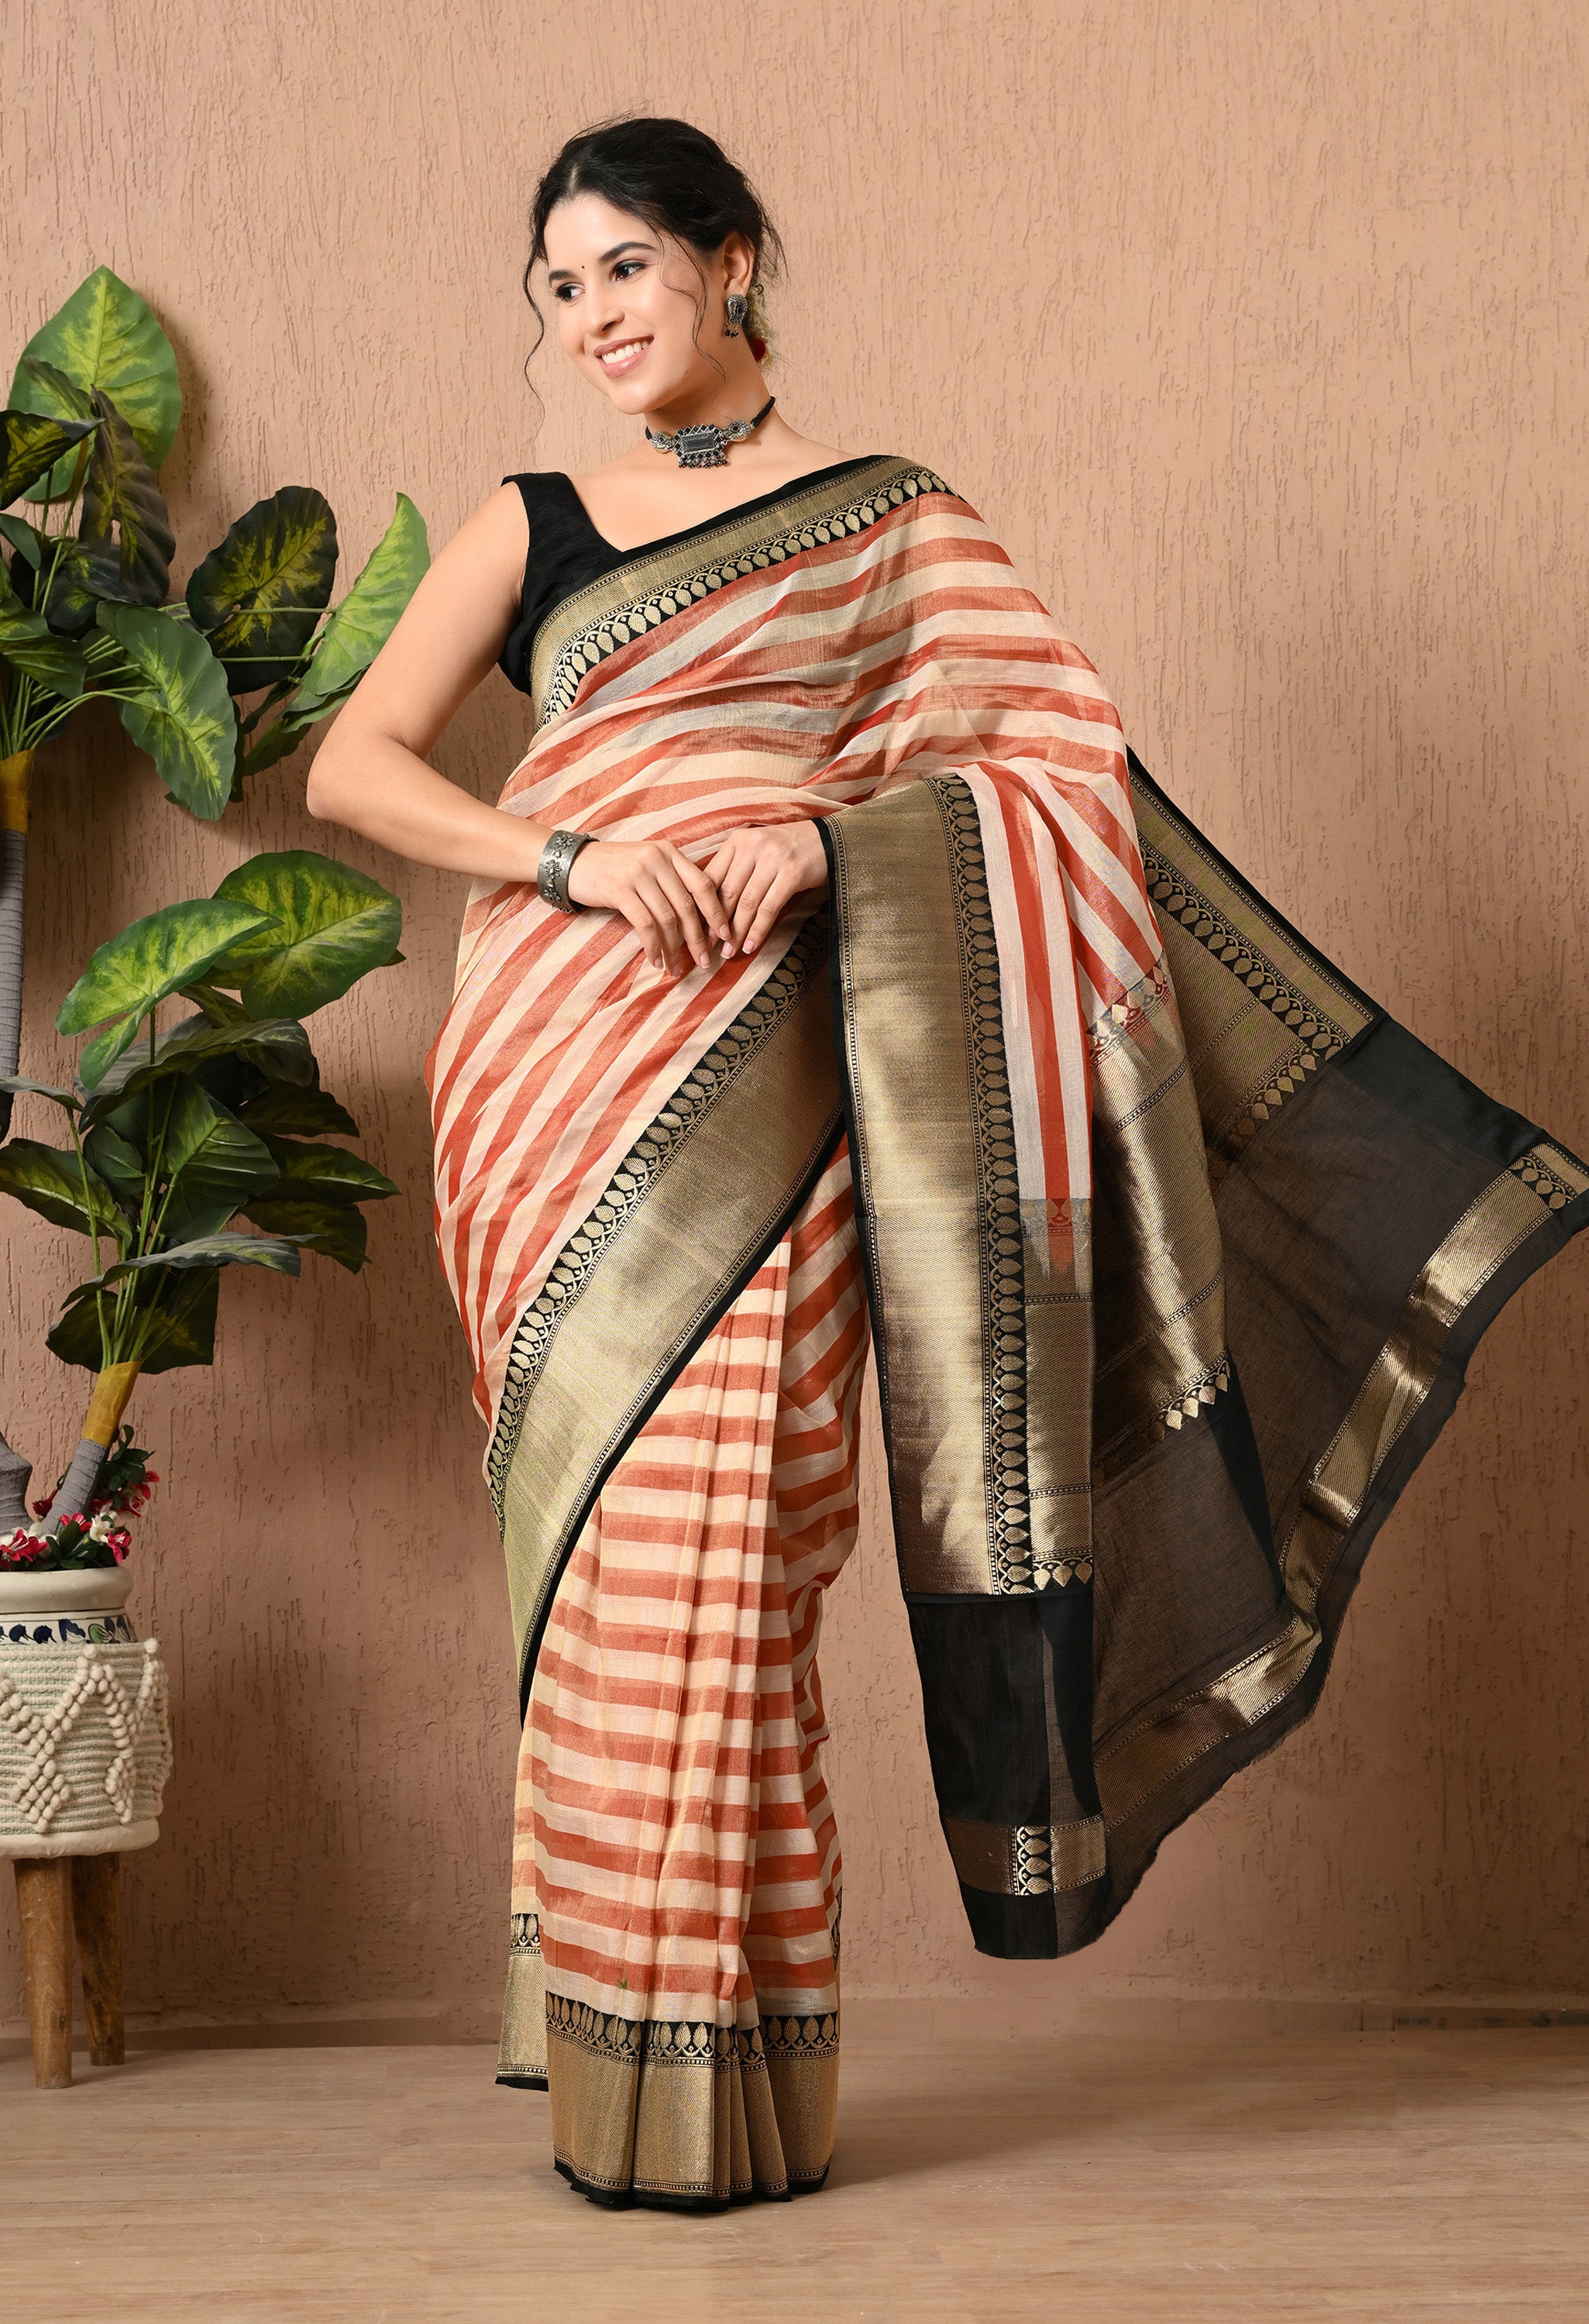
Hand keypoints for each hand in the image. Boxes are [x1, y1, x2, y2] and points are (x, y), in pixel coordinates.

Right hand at [564, 838, 731, 974]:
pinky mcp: (620, 890)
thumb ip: (671, 880)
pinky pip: (645, 924)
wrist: (573, 861)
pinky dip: (653, 946)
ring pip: (667, 919)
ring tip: (675, 969)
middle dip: (698, 938)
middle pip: (687, 906)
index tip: (724, 934)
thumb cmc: (613, 868)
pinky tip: (656, 960)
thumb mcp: (647, 863)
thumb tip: (698, 917)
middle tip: (703, 962)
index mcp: (669, 852)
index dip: (716, 912)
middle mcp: (657, 859)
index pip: (703, 884)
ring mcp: (638, 873)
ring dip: (674, 949)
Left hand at [703, 820, 828, 958]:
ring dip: (737, 932)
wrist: (827, 840)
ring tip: (729, 952)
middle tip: (708, 948)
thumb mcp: (755, 851)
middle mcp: (752, 846)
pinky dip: (758, 930)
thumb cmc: (786, 850)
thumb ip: (734, 870)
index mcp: (737, 840)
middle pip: (727, 892)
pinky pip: (769, 908)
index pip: (711, 877)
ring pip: (747, 903)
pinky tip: (751, 946)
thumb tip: (708, 907)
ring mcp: (772, 859)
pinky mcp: (792, 874)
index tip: (696, 930)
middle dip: (716, 925)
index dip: (701, 907)